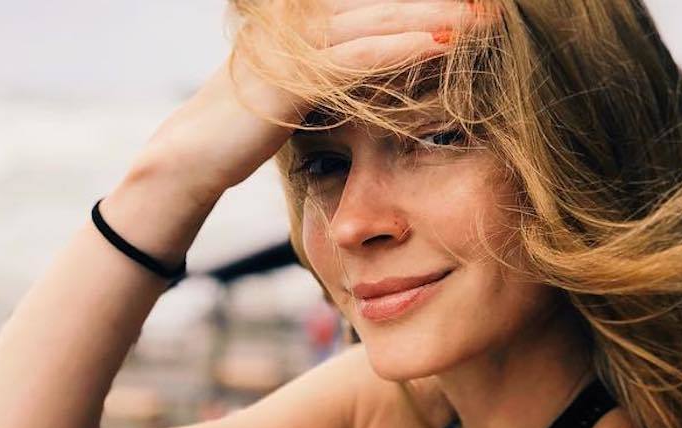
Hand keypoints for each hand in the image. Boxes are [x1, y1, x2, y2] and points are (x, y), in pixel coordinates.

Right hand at [122, 0, 480, 204]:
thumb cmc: (244, 131)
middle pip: (379, 4)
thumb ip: (333, 77)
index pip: (371, 5)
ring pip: (371, 22)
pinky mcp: (287, 80)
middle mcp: (298, 26)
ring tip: (480, 17)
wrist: (190, 157)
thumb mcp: (297, 95)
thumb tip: (375, 77)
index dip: (418, 4)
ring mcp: (291, 48)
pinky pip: (350, 59)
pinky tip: (436, 44)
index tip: (470, 6)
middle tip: (491, 3)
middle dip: (437, 1)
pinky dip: (394, 49)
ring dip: (429, 17)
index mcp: (302, 26)